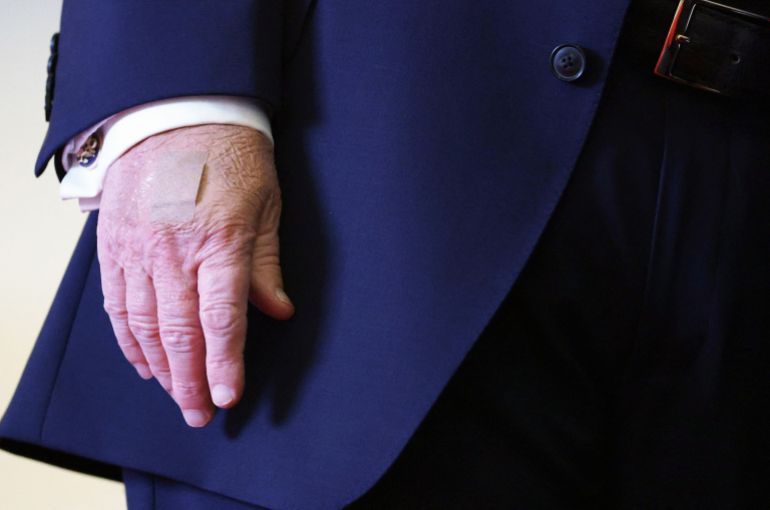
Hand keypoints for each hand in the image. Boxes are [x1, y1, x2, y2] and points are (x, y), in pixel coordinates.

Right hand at [97, 124, 294, 427]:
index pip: (222, 319)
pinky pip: (117, 304)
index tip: (228, 397)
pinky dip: (129, 339)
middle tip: (199, 415)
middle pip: (180, 333)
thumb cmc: (230, 154)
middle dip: (190, 382)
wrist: (176, 110)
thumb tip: (278, 312)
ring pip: (144, 325)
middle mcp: (174, 251)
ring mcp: (138, 249)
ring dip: (160, 367)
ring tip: (174, 396)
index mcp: (220, 241)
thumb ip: (267, 263)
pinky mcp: (114, 244)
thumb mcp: (267, 204)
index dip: (225, 365)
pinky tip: (142, 361)